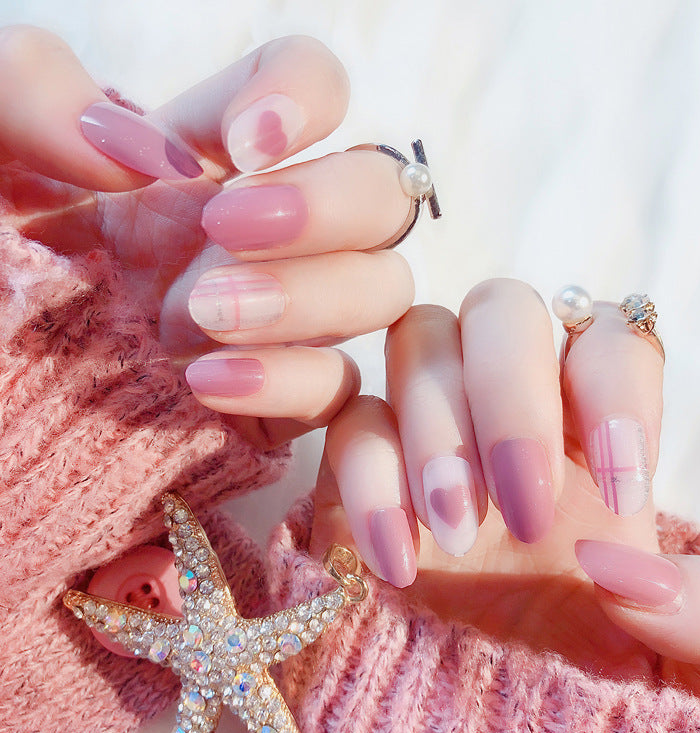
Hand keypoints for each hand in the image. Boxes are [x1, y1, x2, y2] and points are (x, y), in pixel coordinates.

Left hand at [0, 26, 414, 447]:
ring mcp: (284, 317)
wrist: (3, 380)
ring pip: (381, 289)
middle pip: (382, 195)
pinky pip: (339, 388)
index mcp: (210, 157)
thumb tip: (134, 149)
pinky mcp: (282, 398)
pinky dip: (290, 381)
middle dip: (325, 208)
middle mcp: (268, 233)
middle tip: (224, 228)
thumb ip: (28, 94)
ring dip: (309, 296)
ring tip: (203, 313)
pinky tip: (205, 380)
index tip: (241, 145)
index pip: (314, 87)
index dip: (306, 97)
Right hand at [311, 278, 699, 710]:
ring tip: (458, 536)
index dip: (615, 387)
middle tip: (526, 509)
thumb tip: (628, 575)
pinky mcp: (359, 472)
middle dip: (511, 393)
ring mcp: (429, 434)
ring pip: (418, 342)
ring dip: (437, 430)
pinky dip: (369, 477)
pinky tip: (396, 561)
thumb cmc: (613, 691)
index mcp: (599, 435)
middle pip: (500, 310)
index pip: (608, 337)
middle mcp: (509, 414)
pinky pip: (349, 423)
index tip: (621, 497)